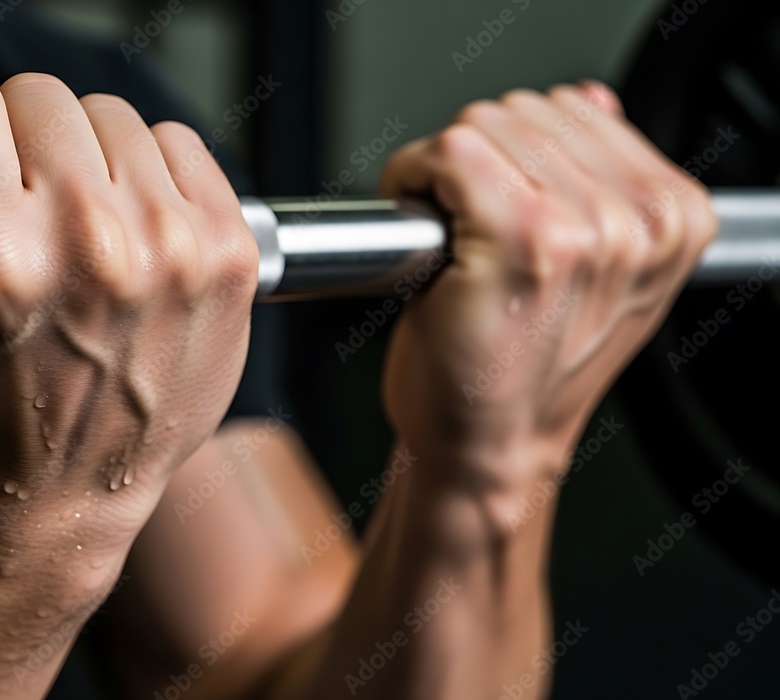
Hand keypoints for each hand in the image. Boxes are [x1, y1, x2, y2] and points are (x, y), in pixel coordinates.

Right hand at [0, 56, 259, 581]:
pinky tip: (130, 237)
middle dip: (15, 149)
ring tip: (75, 237)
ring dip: (86, 163)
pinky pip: (182, 144)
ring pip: (112, 117)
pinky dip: (153, 177)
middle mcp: (90, 244)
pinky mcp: (229, 253)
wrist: (54, 490)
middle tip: (18, 221)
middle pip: (38, 97)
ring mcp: (173, 248)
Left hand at [378, 82, 715, 486]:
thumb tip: (591, 103)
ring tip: (453, 239)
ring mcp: (582, 228)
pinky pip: (451, 154)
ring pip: (485, 126)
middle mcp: (638, 220)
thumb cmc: (521, 370)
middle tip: (466, 229)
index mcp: (672, 219)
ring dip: (445, 172)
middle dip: (478, 160)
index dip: (513, 153)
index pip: (574, 111)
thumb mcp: (593, 274)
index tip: (494, 201)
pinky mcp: (519, 239)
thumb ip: (601, 182)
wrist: (489, 445)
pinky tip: (424, 234)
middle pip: (525, 111)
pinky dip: (414, 179)